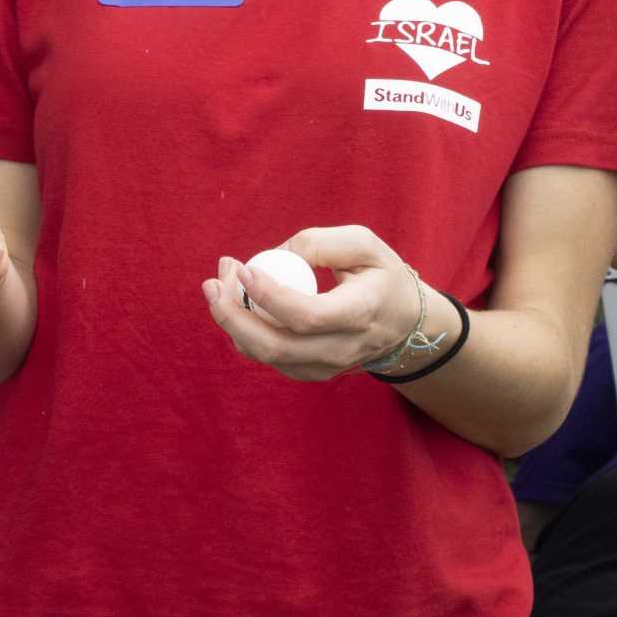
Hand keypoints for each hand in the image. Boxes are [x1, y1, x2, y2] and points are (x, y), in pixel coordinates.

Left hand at [201, 226, 417, 381]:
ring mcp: (325, 367)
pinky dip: (244, 331)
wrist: (404, 323)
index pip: (307, 316)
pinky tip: (238, 301)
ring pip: (265, 355)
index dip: (269, 295)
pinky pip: (267, 357)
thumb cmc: (382, 276)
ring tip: (220, 283)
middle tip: (212, 282)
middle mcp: (342, 349)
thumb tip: (274, 256)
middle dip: (233, 315)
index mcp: (360, 313)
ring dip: (233, 321)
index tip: (244, 268)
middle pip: (276, 346)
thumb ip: (319, 243)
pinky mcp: (310, 372)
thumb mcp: (364, 244)